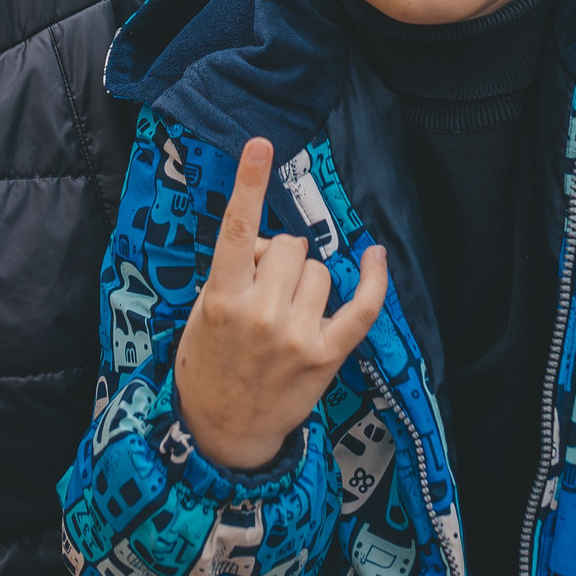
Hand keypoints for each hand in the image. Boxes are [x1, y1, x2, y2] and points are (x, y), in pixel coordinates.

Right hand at [174, 137, 387, 470]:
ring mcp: (298, 336)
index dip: (248, 184)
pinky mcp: (326, 355)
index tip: (260, 145)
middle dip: (279, 256)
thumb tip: (269, 244)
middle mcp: (262, 315)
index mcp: (223, 300)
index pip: (237, 231)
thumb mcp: (202, 314)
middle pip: (289, 246)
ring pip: (319, 270)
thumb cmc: (208, 364)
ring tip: (285, 308)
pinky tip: (373, 256)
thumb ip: (233, 273)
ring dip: (305, 279)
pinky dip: (372, 280)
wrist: (224, 430)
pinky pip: (361, 307)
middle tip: (263, 286)